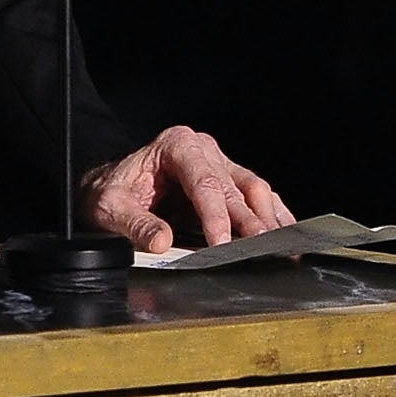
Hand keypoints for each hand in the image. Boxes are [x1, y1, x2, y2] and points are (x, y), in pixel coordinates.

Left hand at [77, 125, 292, 251]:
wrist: (109, 187)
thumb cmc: (111, 193)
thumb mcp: (110, 208)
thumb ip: (135, 224)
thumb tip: (161, 242)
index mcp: (175, 145)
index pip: (203, 183)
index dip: (215, 216)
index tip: (220, 244)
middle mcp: (203, 150)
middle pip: (233, 189)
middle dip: (249, 223)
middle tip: (263, 251)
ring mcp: (221, 164)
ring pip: (254, 191)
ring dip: (268, 220)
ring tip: (280, 248)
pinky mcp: (230, 182)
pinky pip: (259, 198)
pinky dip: (273, 217)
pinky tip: (286, 236)